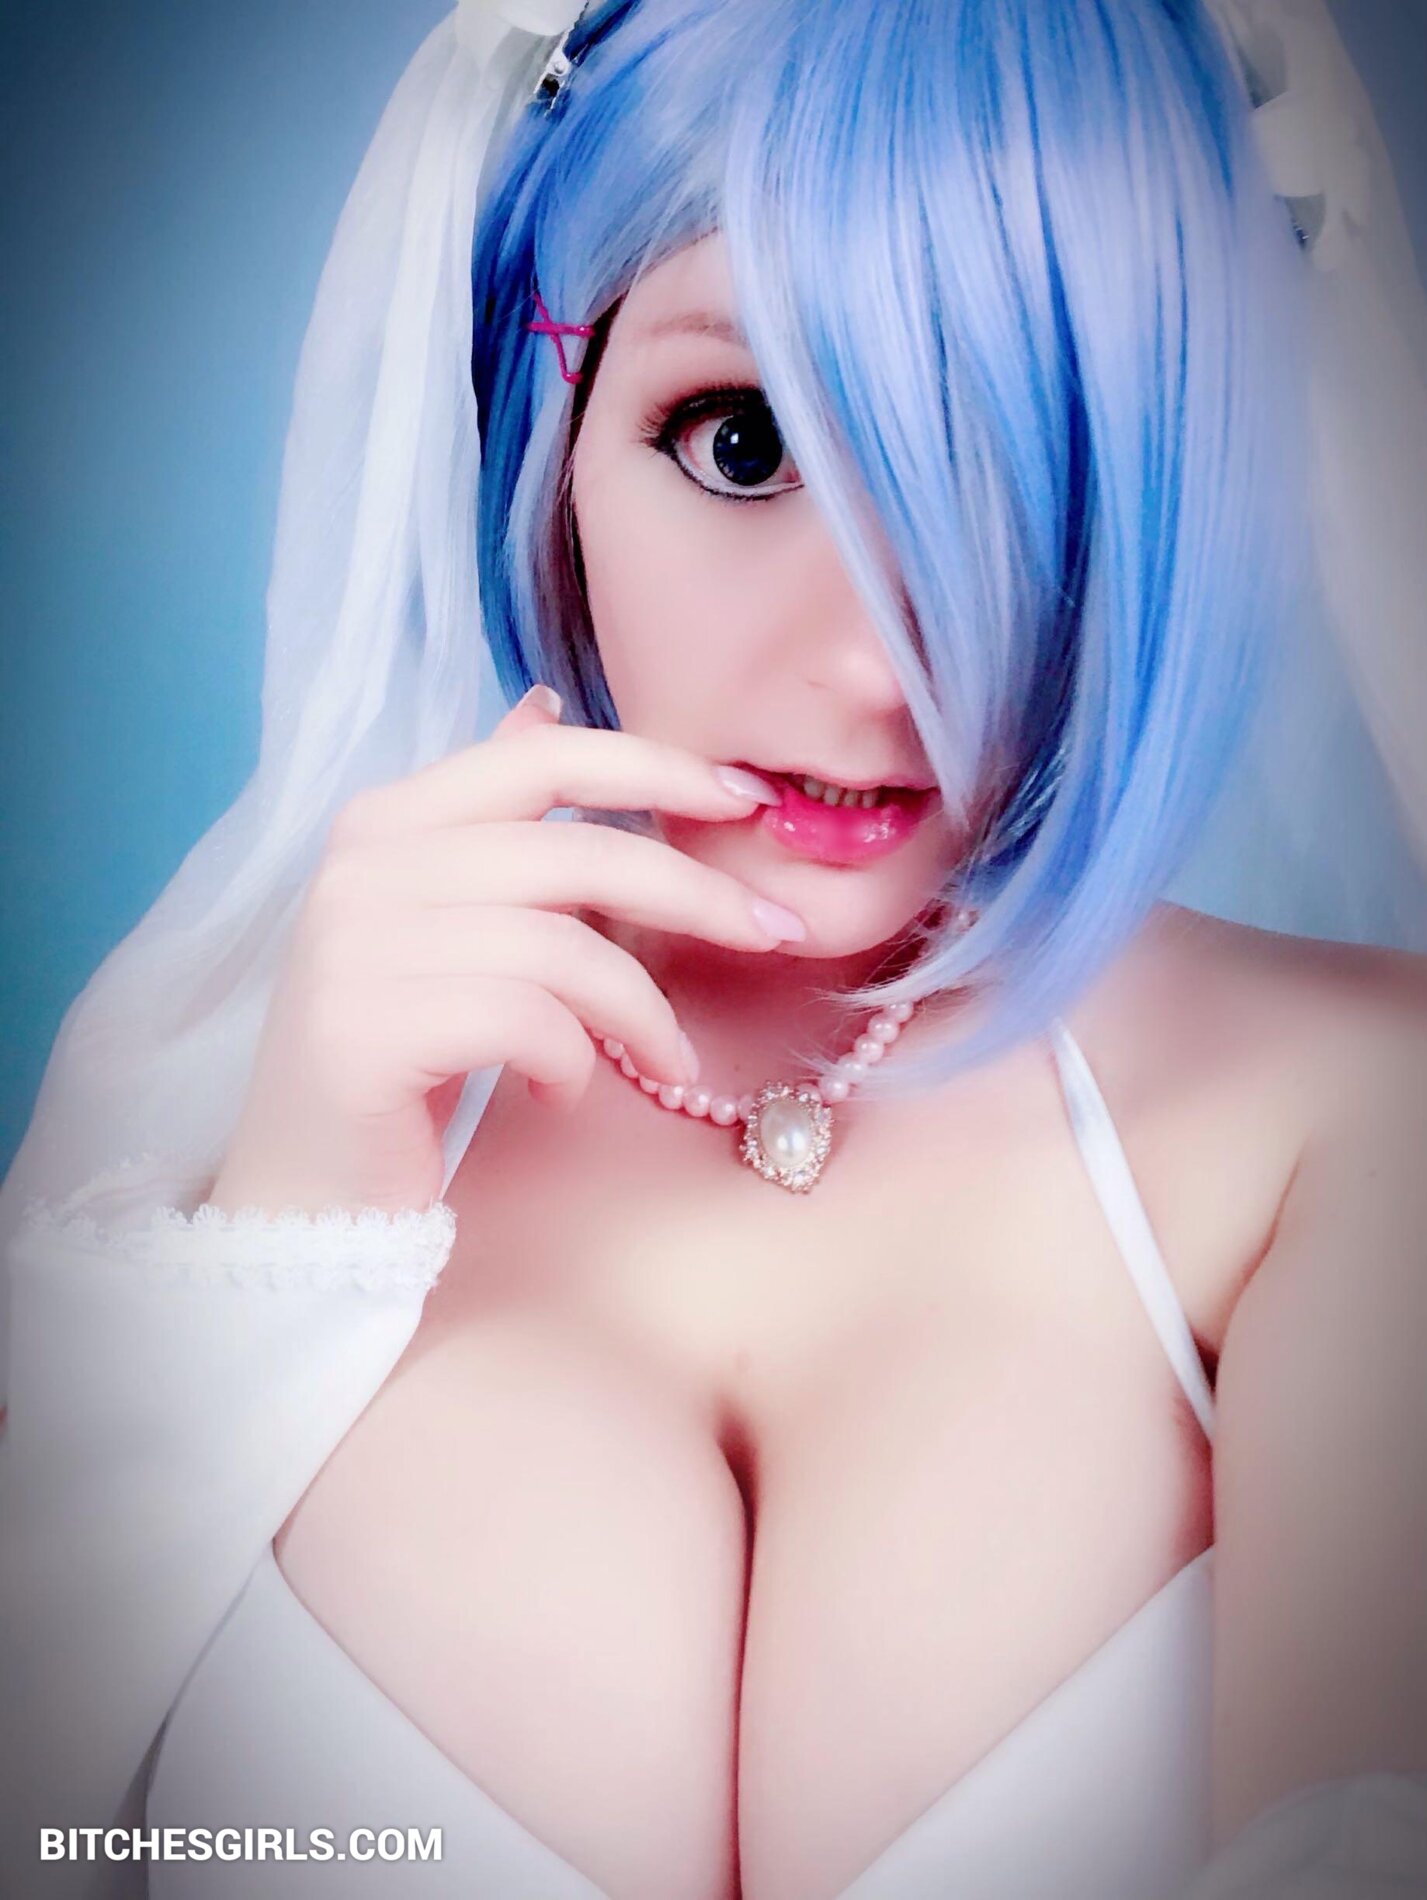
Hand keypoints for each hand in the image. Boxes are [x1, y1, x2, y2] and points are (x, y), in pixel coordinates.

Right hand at [203, 688, 799, 1217]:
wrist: (303, 1195)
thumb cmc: (398, 1055)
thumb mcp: (443, 922)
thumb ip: (491, 820)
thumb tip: (546, 704)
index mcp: (385, 822)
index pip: (544, 760)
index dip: (656, 766)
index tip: (747, 799)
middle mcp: (363, 868)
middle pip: (577, 851)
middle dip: (697, 891)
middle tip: (774, 932)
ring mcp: (357, 946)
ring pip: (565, 947)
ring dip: (642, 1012)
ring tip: (664, 1059)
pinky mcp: (368, 1029)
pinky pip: (530, 1023)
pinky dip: (573, 1067)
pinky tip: (559, 1096)